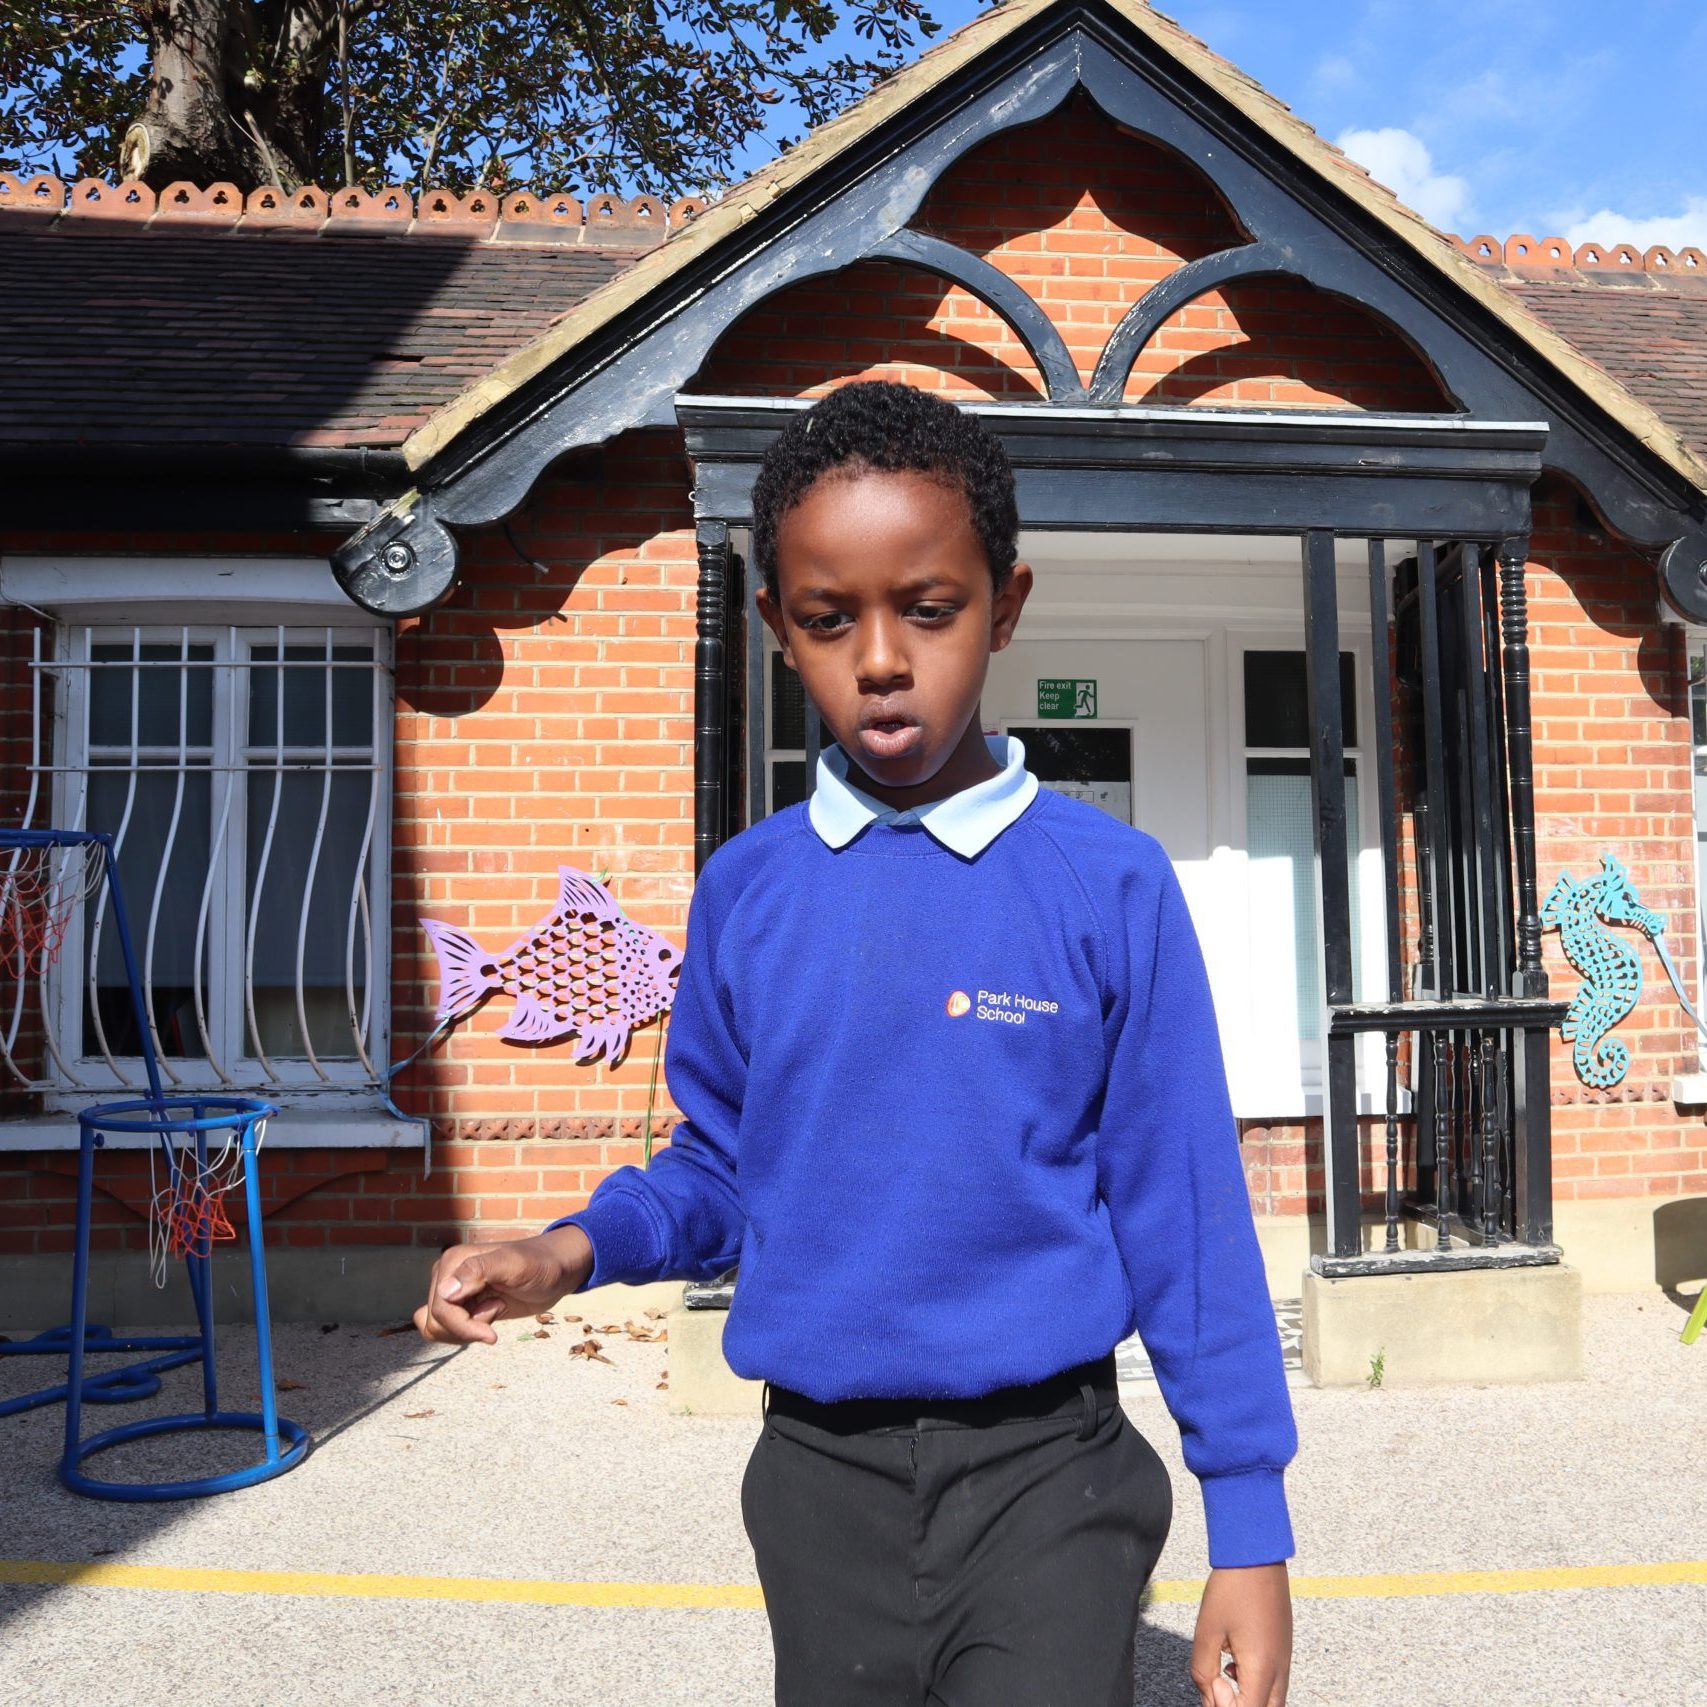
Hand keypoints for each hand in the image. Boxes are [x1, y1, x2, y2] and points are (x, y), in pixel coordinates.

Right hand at [414, 1226, 593, 1344]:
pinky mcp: (462, 1305)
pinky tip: (487, 1318)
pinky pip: (443, 1328)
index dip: (463, 1326)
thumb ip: (479, 1271)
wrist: (555, 1272)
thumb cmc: (539, 1265)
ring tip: (495, 1308)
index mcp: (453, 1261)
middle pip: (437, 1321)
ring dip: (467, 1330)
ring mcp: (452, 1291)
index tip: (492, 1334)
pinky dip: (462, 1332)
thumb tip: (445, 1292)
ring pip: (437, 1328)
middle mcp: (447, 1275)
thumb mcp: (514, 1265)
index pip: (440, 1308)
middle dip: (468, 1327)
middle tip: (499, 1307)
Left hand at [1190, 1562, 1291, 1705]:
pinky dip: (1256, 1687)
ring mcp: (1285, 1659)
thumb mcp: (1207, 1631)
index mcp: (1262, 1668)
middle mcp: (1280, 1669)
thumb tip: (1209, 1697)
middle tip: (1217, 1691)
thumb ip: (1203, 1671)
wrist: (1256, 1555)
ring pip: (1273, 1701)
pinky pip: (1274, 1683)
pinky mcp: (1283, 1648)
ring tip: (1223, 1679)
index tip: (1211, 1686)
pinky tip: (1233, 1665)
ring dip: (1249, 1700)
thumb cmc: (1231, 1588)